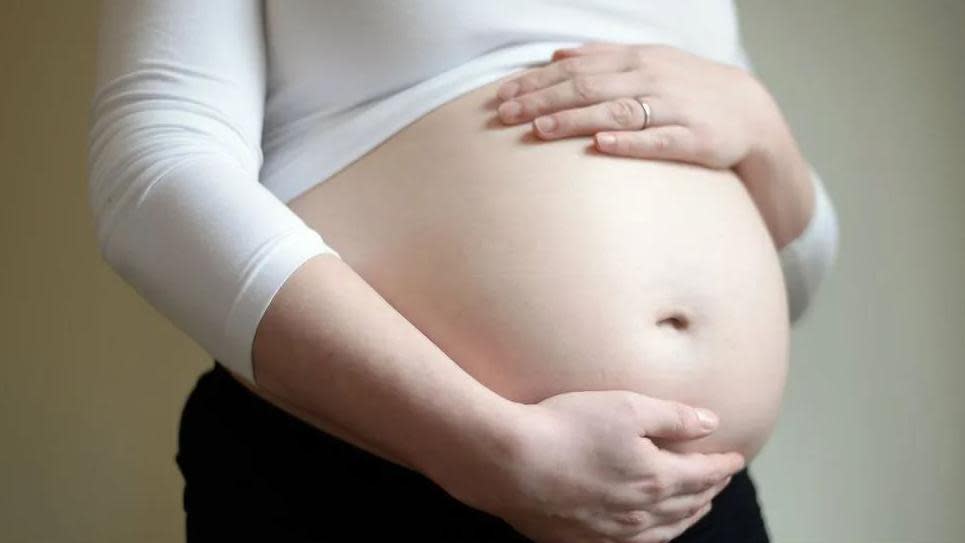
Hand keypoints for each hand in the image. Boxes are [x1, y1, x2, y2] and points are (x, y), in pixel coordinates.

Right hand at [466, 390, 744, 542]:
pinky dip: (653, 536)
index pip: (702, 474)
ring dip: (686, 518)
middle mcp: (640, 512)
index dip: (722, 465)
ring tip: (697, 508)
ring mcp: (610, 530)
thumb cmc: (566, 427)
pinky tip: (649, 531)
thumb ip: (674, 417)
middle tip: (720, 480)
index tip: (737, 458)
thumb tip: (711, 424)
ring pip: (663, 530)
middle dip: (709, 490)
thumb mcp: (626, 407)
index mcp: (655, 478)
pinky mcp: (581, 538)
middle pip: (687, 504)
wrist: (509, 463)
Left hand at [495, 40, 816, 249]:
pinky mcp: (692, 139)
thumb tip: (556, 54)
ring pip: (615, 112)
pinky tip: (600, 146)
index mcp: (635, 60)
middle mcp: (650, 79)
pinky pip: (656, 140)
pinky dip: (628, 142)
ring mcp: (672, 108)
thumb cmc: (688, 89)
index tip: (502, 96)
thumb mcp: (647, 63)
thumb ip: (602, 56)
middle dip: (542, 101)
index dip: (536, 82)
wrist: (750, 113)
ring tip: (539, 129)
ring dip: (575, 120)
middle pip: (587, 88)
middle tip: (505, 116)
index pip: (576, 68)